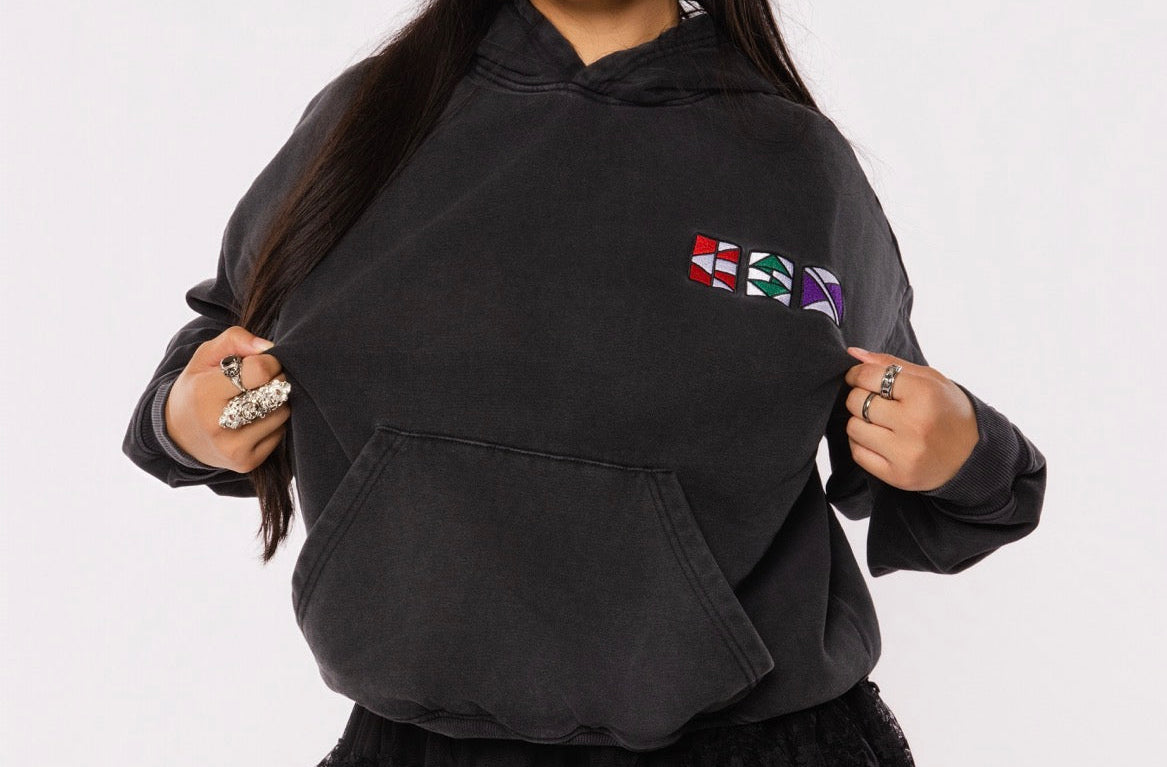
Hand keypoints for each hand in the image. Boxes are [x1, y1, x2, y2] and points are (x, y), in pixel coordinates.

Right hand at [164, 326, 288, 472]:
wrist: (177, 434)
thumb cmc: (196, 388)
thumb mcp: (205, 356)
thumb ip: (235, 340)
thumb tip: (268, 348)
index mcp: (204, 393)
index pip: (259, 372)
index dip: (269, 362)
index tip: (264, 361)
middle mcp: (218, 425)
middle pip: (274, 393)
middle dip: (276, 380)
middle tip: (265, 378)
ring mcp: (233, 448)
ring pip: (281, 414)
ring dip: (277, 402)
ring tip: (257, 398)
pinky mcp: (246, 462)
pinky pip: (279, 434)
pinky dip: (273, 422)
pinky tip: (255, 418)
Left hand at [842, 346, 978, 492]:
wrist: (972, 454)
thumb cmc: (947, 411)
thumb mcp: (929, 379)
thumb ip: (890, 364)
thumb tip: (852, 353)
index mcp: (924, 394)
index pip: (868, 376)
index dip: (857, 375)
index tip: (859, 378)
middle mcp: (914, 424)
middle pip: (857, 402)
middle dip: (859, 397)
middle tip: (874, 400)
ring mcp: (905, 453)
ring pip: (853, 428)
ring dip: (859, 421)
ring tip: (878, 421)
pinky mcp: (897, 475)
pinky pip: (857, 453)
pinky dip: (861, 443)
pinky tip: (879, 439)